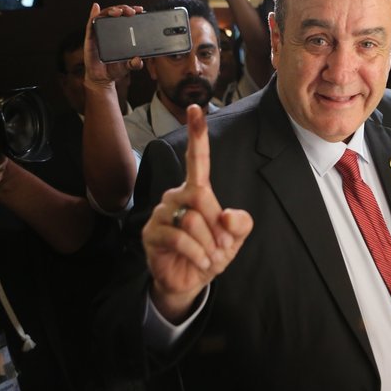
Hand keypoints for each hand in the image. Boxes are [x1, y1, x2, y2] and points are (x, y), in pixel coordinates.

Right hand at [83, 3, 143, 88]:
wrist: (102, 78)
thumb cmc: (115, 68)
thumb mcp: (128, 66)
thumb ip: (134, 63)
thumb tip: (138, 60)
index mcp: (121, 34)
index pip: (127, 18)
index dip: (133, 11)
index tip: (140, 10)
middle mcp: (110, 31)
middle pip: (116, 14)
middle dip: (124, 9)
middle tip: (131, 11)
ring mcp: (100, 33)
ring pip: (105, 16)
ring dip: (111, 10)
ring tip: (119, 11)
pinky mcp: (90, 38)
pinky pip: (91, 24)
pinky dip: (93, 15)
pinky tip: (95, 8)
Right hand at [143, 105, 252, 322]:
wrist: (189, 281)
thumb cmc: (211, 252)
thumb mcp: (234, 238)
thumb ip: (240, 224)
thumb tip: (227, 215)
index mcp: (196, 190)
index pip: (197, 159)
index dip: (197, 135)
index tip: (196, 108)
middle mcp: (175, 196)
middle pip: (202, 197)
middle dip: (218, 227)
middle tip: (222, 247)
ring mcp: (160, 213)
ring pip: (191, 220)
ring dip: (209, 245)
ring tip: (208, 257)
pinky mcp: (150, 233)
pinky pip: (179, 238)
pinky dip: (197, 254)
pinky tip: (200, 263)